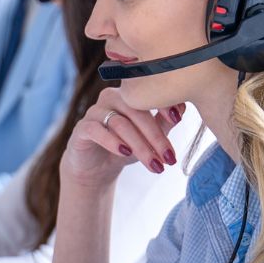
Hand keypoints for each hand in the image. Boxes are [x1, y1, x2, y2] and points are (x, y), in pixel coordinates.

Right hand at [62, 92, 184, 188]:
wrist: (95, 169)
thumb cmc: (125, 147)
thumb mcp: (148, 138)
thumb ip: (163, 123)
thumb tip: (181, 111)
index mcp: (128, 95)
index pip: (147, 93)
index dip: (163, 104)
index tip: (178, 119)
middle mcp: (111, 97)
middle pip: (136, 111)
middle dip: (155, 136)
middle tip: (169, 157)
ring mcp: (94, 111)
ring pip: (120, 124)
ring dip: (140, 146)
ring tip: (154, 164)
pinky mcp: (82, 128)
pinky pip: (96, 130)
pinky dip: (112, 141)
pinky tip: (125, 153)